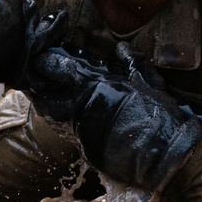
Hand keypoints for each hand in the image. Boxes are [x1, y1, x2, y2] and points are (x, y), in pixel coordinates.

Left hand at [27, 43, 201, 192]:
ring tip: (46, 97)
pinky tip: (66, 118)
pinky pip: (69, 131)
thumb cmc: (159, 115)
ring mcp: (82, 129)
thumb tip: (121, 48)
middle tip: (37, 79)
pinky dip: (65, 123)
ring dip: (49, 105)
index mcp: (96, 85)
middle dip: (40, 87)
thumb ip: (132, 62)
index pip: (62, 69)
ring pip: (54, 115)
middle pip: (48, 95)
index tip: (40, 58)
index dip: (48, 63)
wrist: (164, 154)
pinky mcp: (86, 147)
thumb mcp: (148, 82)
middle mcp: (83, 107)